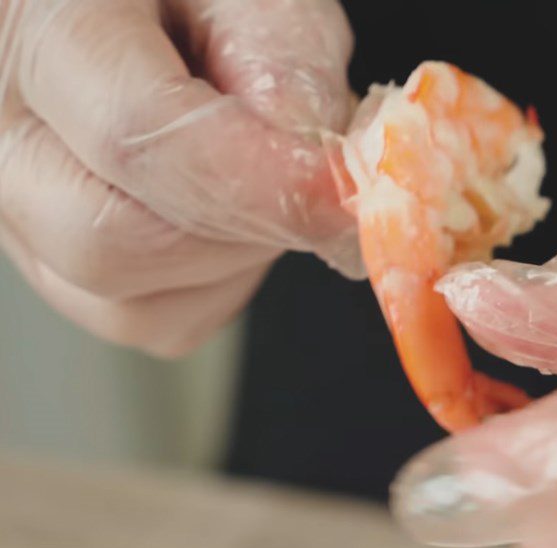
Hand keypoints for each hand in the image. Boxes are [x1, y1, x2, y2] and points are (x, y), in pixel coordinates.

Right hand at [0, 0, 357, 355]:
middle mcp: (6, 146)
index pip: (135, 138)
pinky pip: (157, 321)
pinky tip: (227, 218)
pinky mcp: (64, 272)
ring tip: (254, 183)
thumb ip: (281, 56)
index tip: (337, 192)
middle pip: (118, 245)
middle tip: (298, 178)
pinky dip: (219, 284)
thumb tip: (310, 170)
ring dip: (235, 260)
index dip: (257, 183)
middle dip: (241, 227)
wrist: (128, 19)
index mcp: (34, 31)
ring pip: (138, 308)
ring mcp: (22, 223)